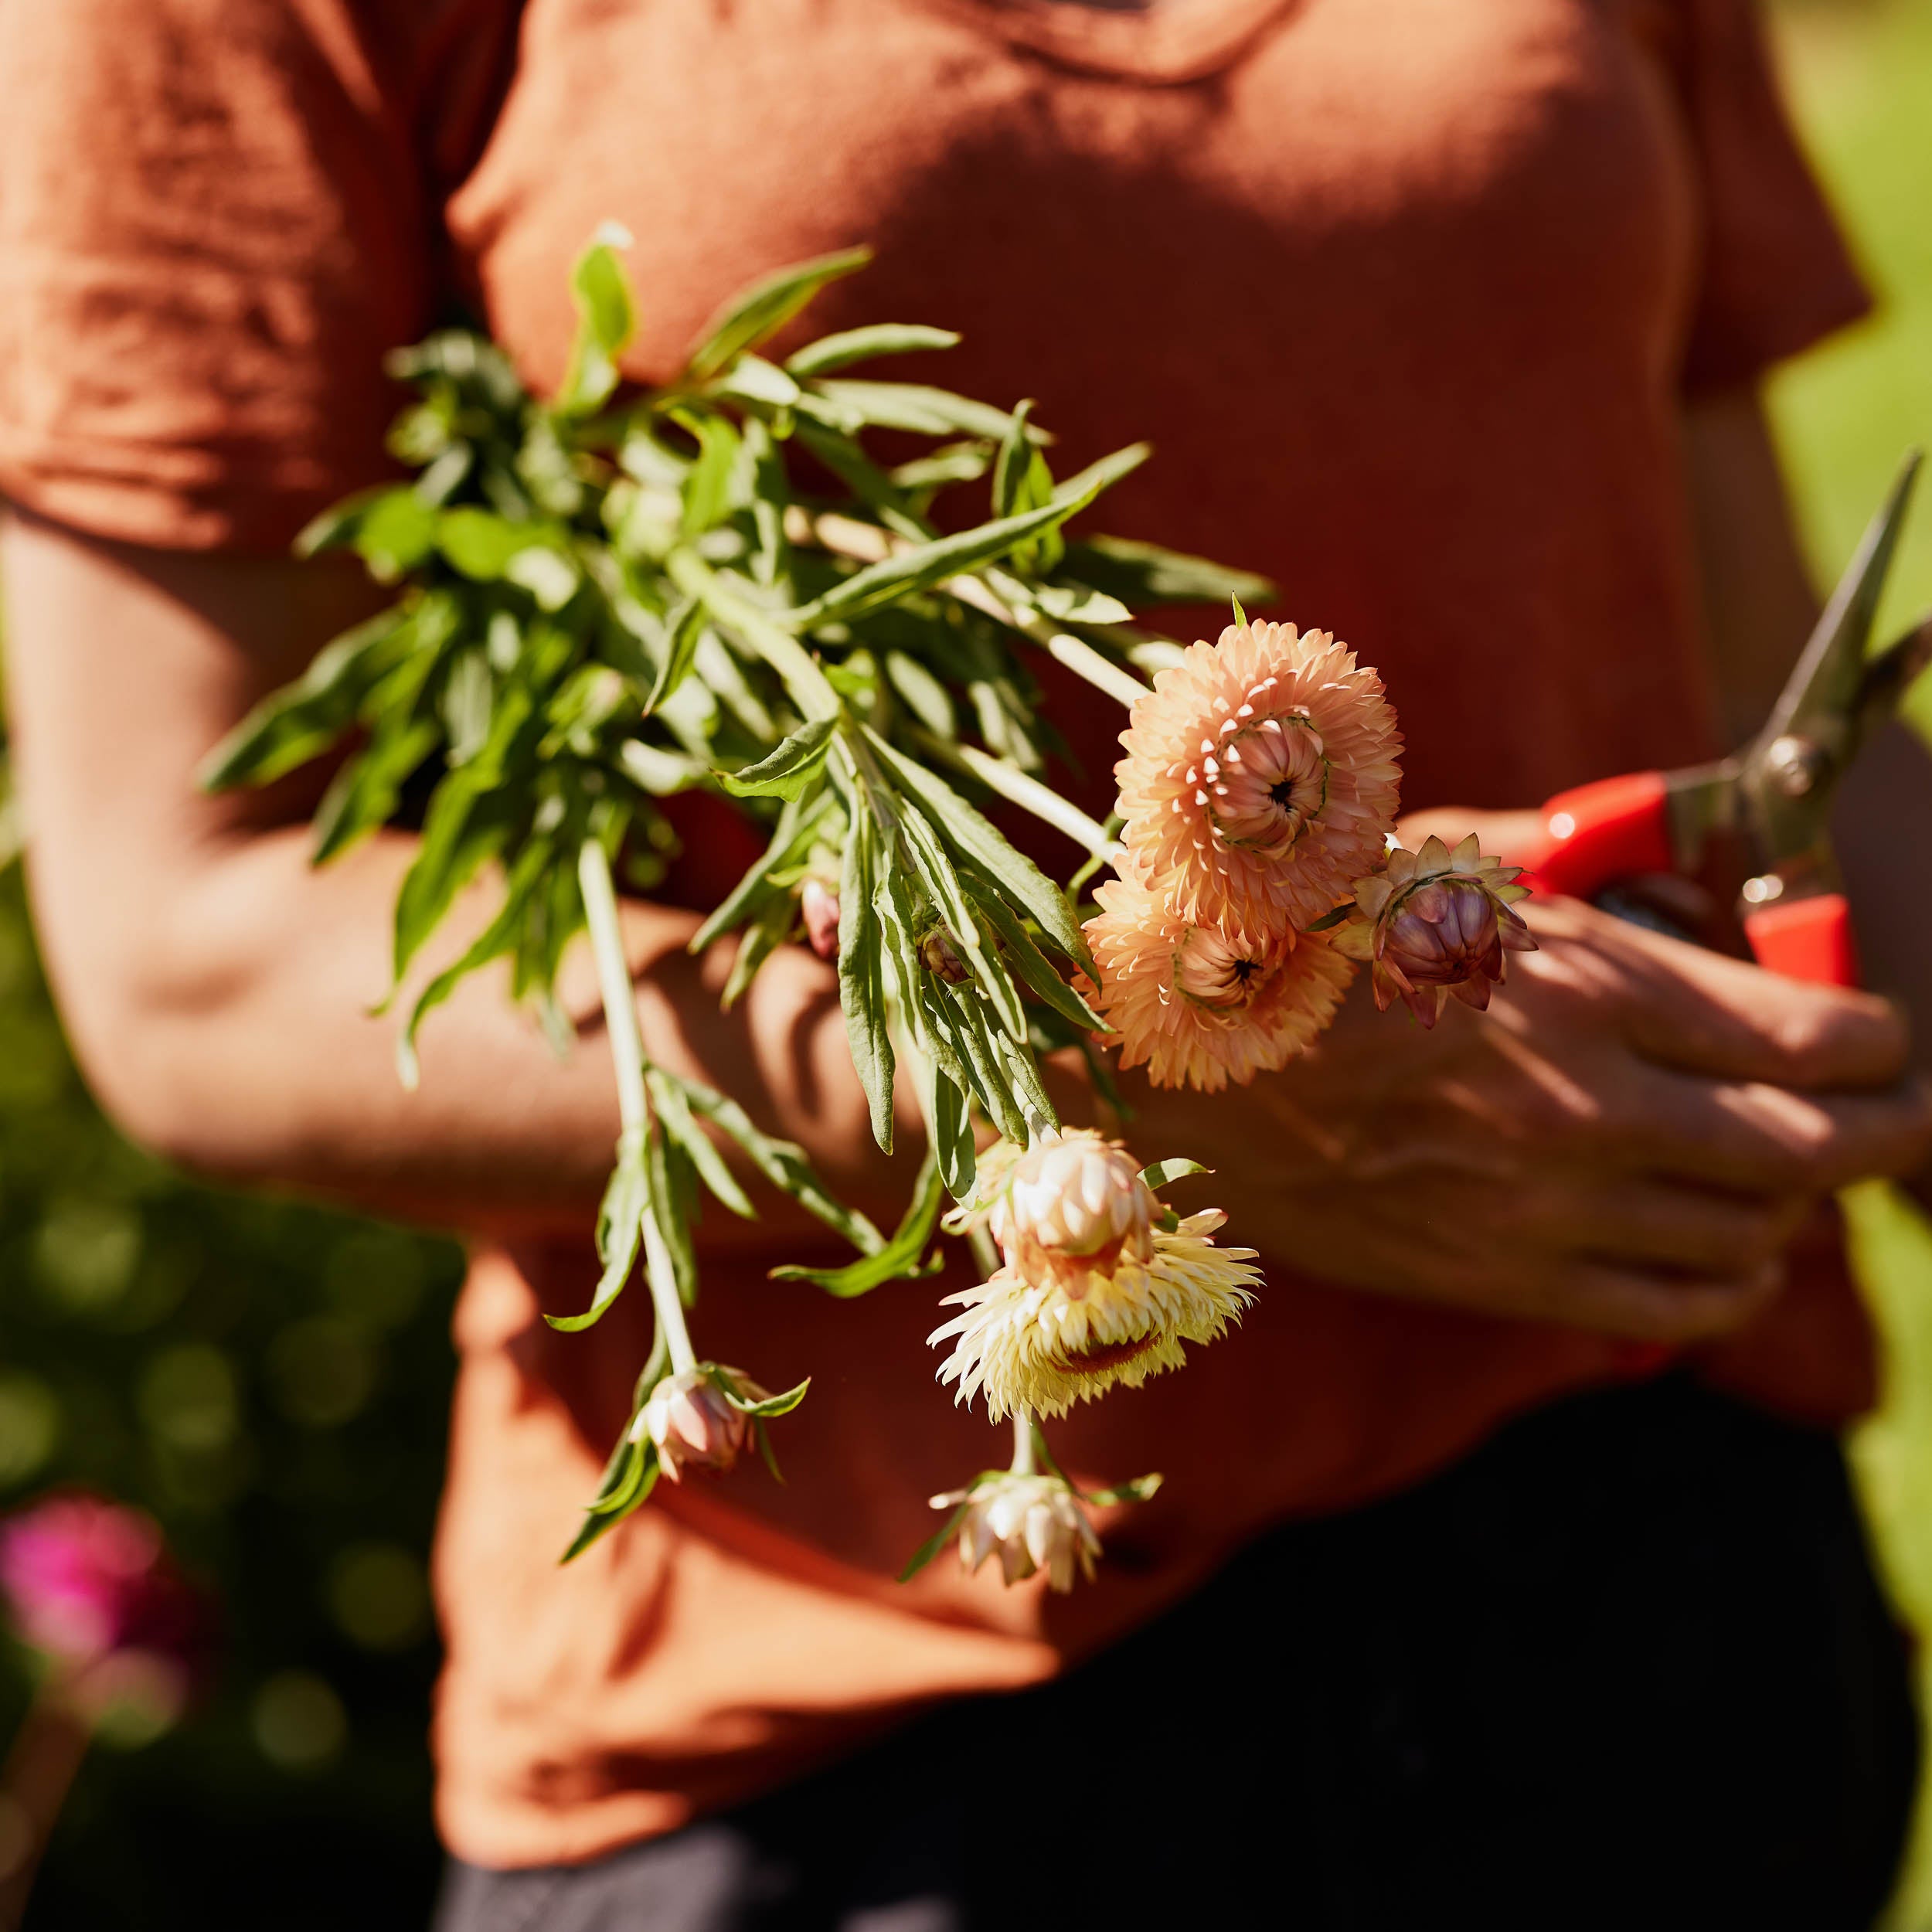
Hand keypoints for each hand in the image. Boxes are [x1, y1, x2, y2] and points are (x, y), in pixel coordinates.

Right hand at [1118, 837, 1931, 1344]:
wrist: (1176, 1051)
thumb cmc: (1313, 931)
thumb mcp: (1463, 866)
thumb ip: (1595, 890)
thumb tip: (1699, 908)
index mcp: (1592, 984)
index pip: (1823, 1039)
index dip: (1885, 1040)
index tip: (1885, 1034)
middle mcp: (1593, 1108)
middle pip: (1819, 1151)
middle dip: (1887, 1128)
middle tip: (1897, 1109)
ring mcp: (1545, 1207)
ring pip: (1755, 1239)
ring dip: (1797, 1205)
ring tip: (1788, 1169)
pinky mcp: (1494, 1276)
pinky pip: (1669, 1309)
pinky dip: (1726, 1281)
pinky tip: (1724, 1247)